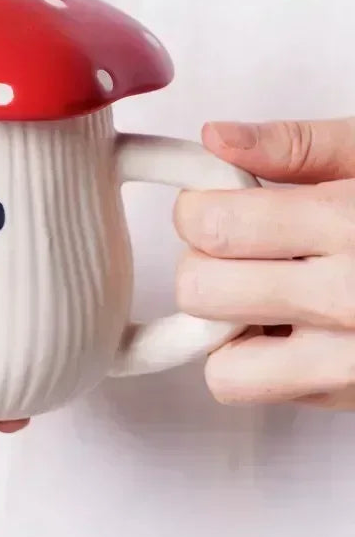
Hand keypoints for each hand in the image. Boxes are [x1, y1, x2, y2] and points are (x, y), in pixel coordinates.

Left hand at [174, 118, 354, 409]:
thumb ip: (295, 145)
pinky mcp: (354, 398)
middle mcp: (349, 300)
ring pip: (223, 366)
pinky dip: (258, 363)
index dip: (197, 208)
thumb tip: (217, 137)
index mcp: (349, 223)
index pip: (209, 225)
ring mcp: (354, 364)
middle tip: (239, 248)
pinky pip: (261, 392)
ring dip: (224, 327)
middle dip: (205, 262)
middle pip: (201, 292)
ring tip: (262, 294)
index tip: (215, 202)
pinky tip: (293, 326)